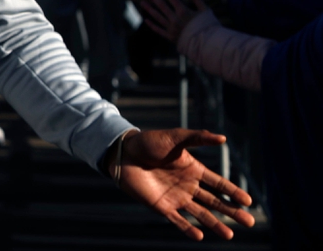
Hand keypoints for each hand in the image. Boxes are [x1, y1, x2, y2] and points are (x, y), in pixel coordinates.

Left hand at [115, 129, 253, 239]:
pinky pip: (178, 220)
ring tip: (229, 235)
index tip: (249, 201)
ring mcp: (176, 197)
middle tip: (250, 222)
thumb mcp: (175, 137)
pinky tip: (200, 235)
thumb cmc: (149, 142)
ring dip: (215, 224)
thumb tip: (223, 138)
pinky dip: (188, 228)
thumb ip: (198, 138)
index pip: (219, 183)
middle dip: (232, 212)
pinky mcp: (161, 206)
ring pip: (200, 214)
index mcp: (194, 170)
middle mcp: (188, 185)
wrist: (123, 152)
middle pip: (215, 202)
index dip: (233, 192)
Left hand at [139, 0, 205, 43]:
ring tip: (142, 2)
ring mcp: (171, 28)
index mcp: (184, 11)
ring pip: (157, 17)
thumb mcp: (206, 10)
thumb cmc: (209, 26)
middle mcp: (175, 19)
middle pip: (161, 5)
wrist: (208, 44)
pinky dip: (152, 25)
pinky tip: (146, 19)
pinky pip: (158, 30)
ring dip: (149, 9)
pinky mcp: (170, 37)